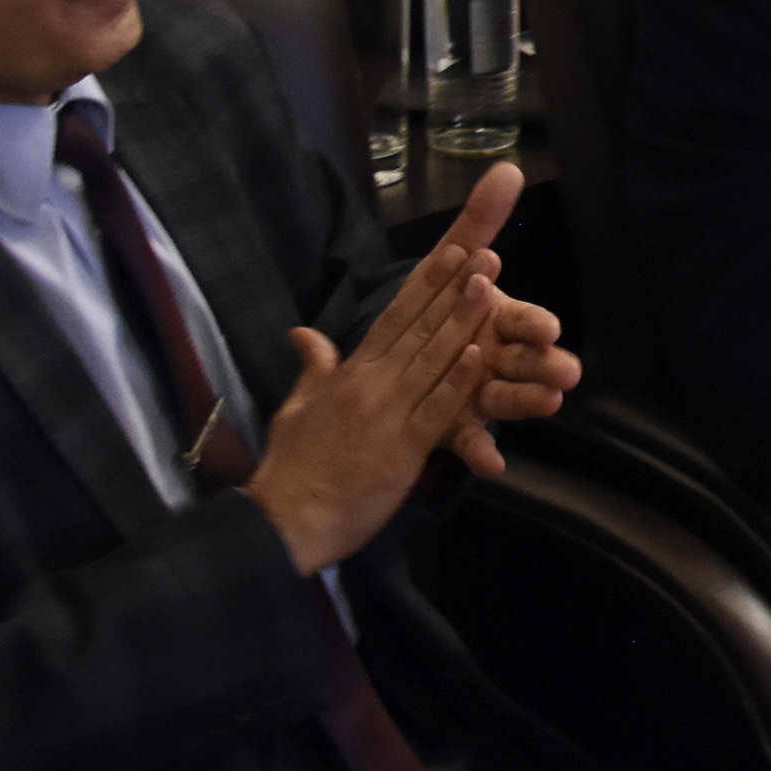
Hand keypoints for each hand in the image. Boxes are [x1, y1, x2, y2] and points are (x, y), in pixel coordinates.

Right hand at [242, 249, 499, 574]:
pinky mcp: (400, 448)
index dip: (425, 283)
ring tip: (489, 285)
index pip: (393, 316)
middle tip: (483, 249)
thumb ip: (313, 369)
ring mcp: (387, 413)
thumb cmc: (291, 469)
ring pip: (432, 360)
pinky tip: (482, 358)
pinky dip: (458, 383)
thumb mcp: (297, 410)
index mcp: (351, 373)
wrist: (281, 521)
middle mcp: (371, 383)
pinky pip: (435, 411)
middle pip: (418, 326)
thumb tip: (304, 333)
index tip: (453, 250)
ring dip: (462, 322)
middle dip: (452, 287)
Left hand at [421, 161, 580, 457]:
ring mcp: (475, 391)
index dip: (531, 322)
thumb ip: (479, 220)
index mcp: (489, 318)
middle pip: (519, 357)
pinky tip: (492, 465)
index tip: (549, 328)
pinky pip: (468, 439)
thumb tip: (507, 169)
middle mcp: (489, 353)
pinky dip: (480, 451)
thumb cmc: (443, 311)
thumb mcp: (452, 265)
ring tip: (548, 407)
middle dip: (542, 364)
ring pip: (504, 397)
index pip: (516, 316)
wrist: (395, 369)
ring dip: (526, 402)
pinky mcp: (454, 425)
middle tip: (567, 373)